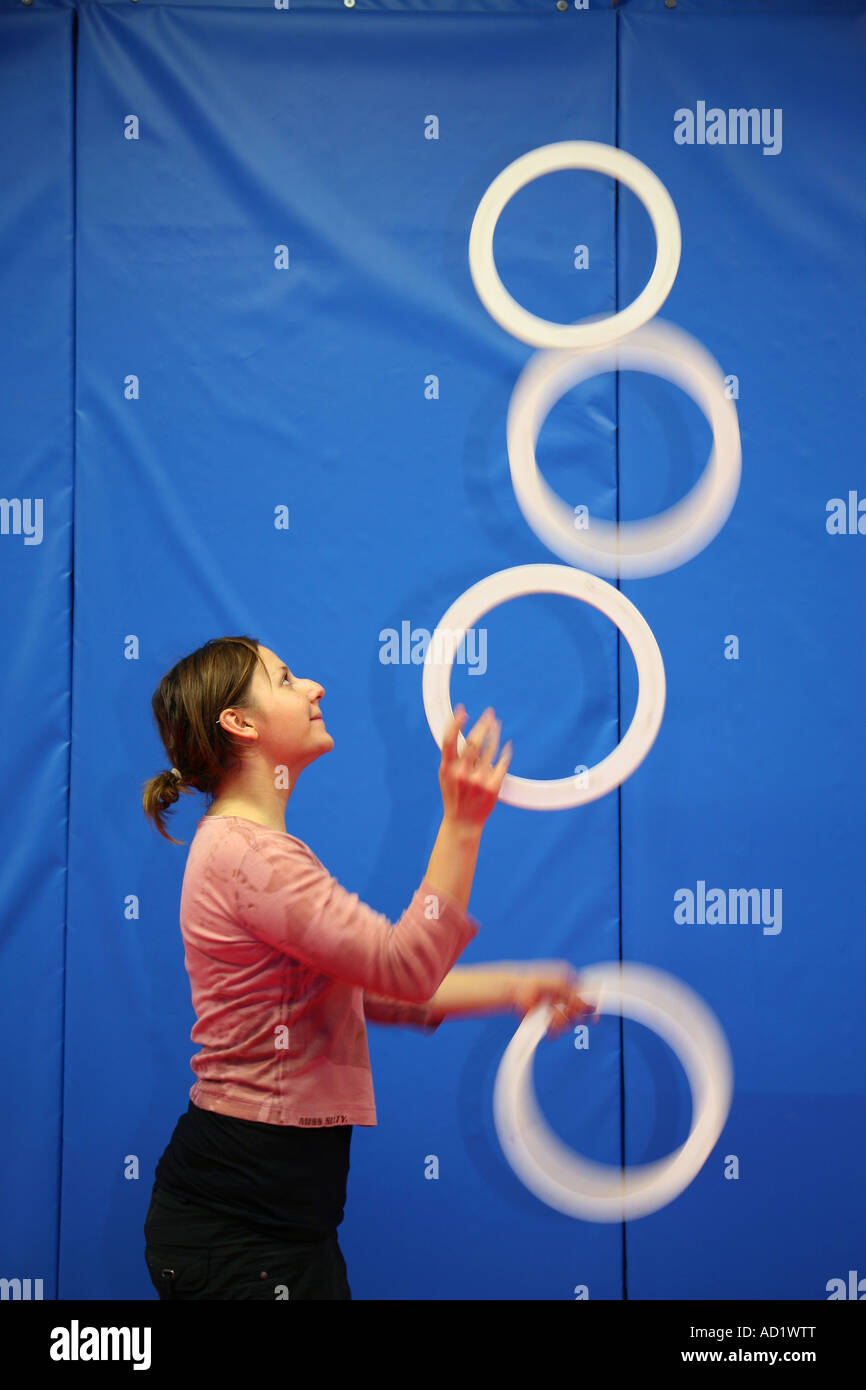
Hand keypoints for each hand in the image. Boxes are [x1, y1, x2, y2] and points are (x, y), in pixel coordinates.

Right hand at [439, 705, 512, 830]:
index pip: (449, 740)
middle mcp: (462, 773)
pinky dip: (505, 752)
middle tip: (490, 713)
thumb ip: (450, 757)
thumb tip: (455, 731)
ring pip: (490, 749)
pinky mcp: (492, 788)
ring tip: (497, 724)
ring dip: (495, 733)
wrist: (462, 824)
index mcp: (447, 769)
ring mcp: (478, 781)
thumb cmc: (454, 796)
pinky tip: (507, 745)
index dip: (455, 723)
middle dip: (483, 724)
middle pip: (473, 741)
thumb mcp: (445, 776)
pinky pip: (502, 764)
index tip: (463, 709)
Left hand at [508, 965, 599, 1037]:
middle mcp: (564, 998)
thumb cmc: (537, 981)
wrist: (515, 990)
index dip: (592, 1008)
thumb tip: (591, 1007)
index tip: (594, 1019)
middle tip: (567, 1012)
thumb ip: (577, 997)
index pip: (587, 998)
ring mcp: (556, 1010)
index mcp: (570, 983)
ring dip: (562, 1022)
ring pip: (569, 1024)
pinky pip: (557, 1031)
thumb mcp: (561, 984)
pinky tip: (547, 1024)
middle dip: (575, 1015)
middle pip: (580, 1014)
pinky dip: (554, 1030)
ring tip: (551, 1015)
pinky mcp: (546, 1022)